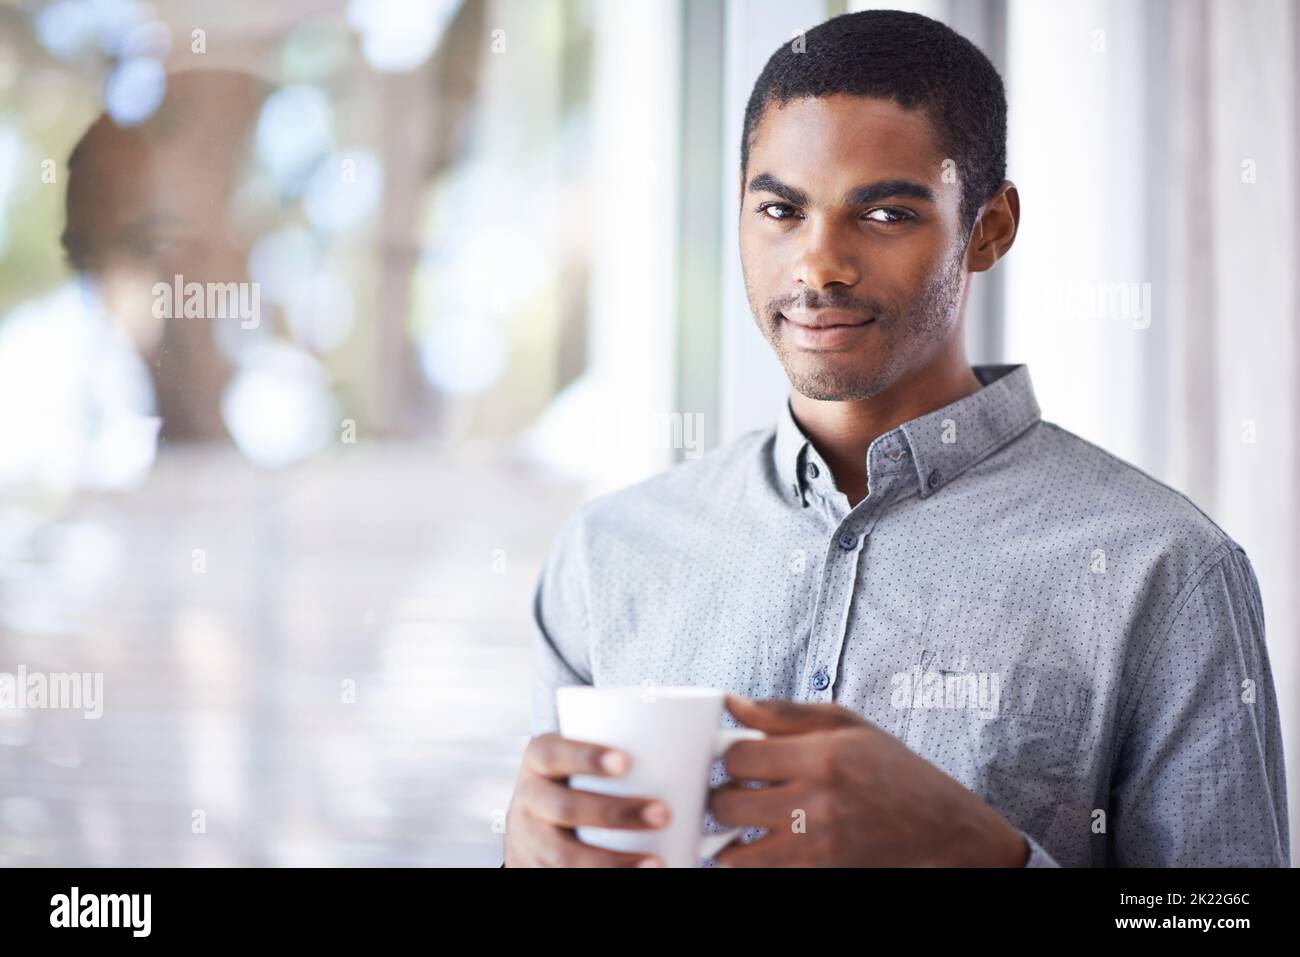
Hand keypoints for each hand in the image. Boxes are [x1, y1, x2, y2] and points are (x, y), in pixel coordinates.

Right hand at [503, 732, 671, 866]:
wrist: (532, 823)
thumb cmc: (577, 778)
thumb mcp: (581, 757)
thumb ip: (621, 747)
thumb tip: (701, 736)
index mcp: (538, 758)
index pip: (554, 753)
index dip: (586, 757)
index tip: (627, 762)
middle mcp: (527, 797)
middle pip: (564, 808)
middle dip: (615, 813)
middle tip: (664, 813)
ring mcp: (529, 838)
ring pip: (564, 854)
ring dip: (612, 862)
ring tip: (656, 863)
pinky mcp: (537, 868)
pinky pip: (565, 877)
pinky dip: (601, 879)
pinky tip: (633, 878)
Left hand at [708, 694, 1029, 866]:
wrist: (941, 828)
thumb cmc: (893, 769)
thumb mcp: (847, 725)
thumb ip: (784, 714)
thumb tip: (732, 704)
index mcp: (822, 758)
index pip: (738, 757)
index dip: (729, 754)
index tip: (740, 755)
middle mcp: (816, 804)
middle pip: (726, 804)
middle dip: (722, 794)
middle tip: (735, 789)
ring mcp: (816, 846)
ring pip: (733, 851)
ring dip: (728, 835)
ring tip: (741, 821)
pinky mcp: (818, 872)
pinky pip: (758, 872)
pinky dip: (748, 860)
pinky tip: (758, 843)